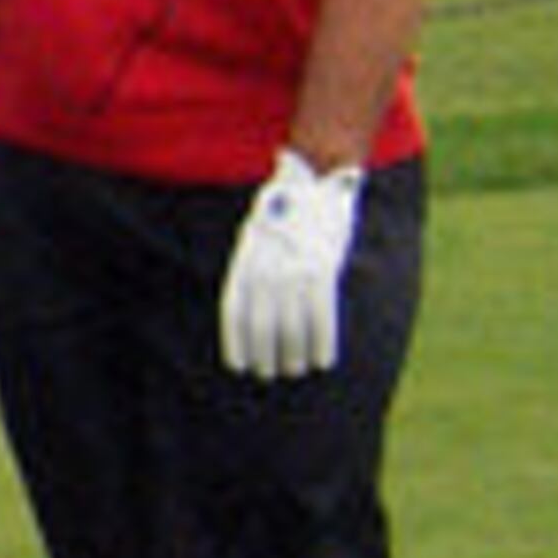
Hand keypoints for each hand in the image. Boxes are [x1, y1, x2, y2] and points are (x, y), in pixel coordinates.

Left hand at [219, 148, 361, 378]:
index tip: (240, 367)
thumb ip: (249, 272)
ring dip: (294, 355)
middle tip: (270, 373)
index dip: (236, 345)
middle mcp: (265, 271)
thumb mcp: (252, 240)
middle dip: (266, 356)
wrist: (312, 184)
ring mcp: (294, 272)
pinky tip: (324, 360)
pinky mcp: (322, 271)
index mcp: (243, 264)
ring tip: (295, 369)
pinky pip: (322, 317)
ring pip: (292, 328)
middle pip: (262, 327)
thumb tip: (250, 315)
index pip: (234, 315)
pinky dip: (323, 343)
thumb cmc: (281, 216)